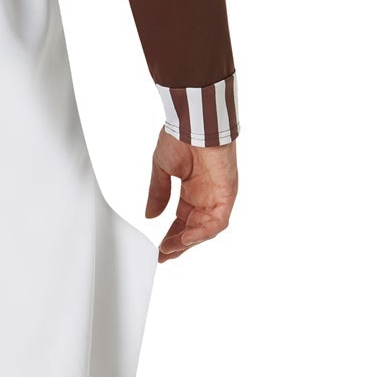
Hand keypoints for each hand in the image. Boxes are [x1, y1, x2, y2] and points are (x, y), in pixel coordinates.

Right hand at [146, 129, 237, 261]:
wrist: (194, 122)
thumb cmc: (180, 137)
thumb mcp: (162, 170)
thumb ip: (158, 194)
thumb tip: (150, 216)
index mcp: (192, 191)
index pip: (182, 221)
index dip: (171, 236)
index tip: (158, 249)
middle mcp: (206, 196)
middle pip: (194, 229)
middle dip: (178, 244)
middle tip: (163, 254)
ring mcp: (218, 196)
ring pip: (206, 229)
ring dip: (188, 241)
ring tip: (170, 248)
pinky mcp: (227, 195)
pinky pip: (217, 222)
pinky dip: (202, 233)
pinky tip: (185, 238)